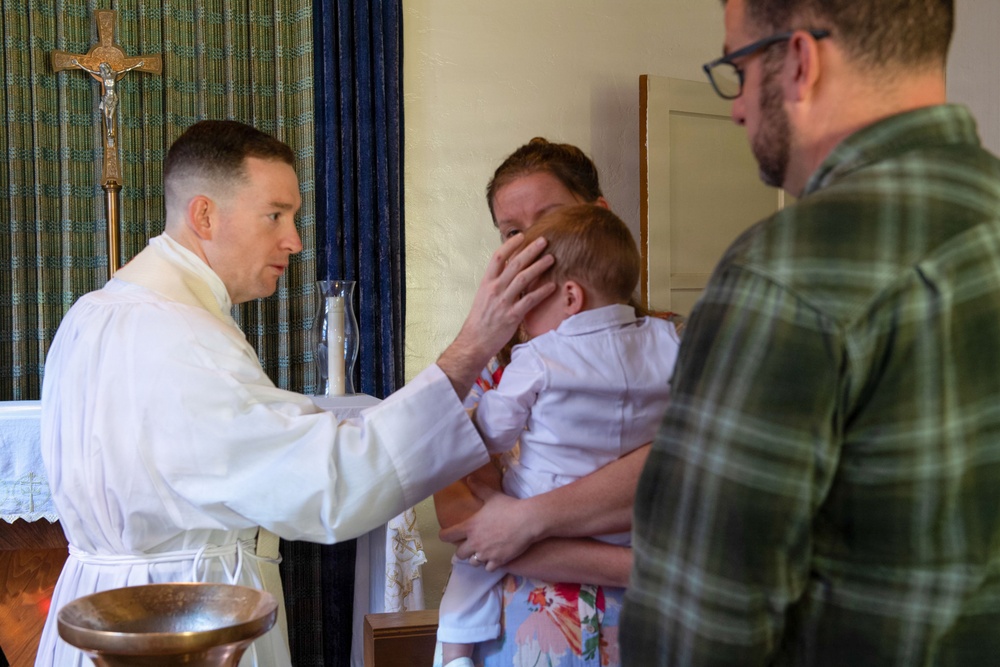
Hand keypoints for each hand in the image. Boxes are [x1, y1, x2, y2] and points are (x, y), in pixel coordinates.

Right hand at [437, 235, 554, 397]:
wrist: (474, 342)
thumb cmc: (480, 320)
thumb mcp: (483, 296)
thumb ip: (496, 283)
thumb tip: (509, 270)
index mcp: (486, 283)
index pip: (498, 257)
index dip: (510, 245)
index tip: (522, 236)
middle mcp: (494, 289)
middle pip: (515, 264)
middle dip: (530, 250)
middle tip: (544, 241)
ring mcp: (503, 302)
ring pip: (523, 279)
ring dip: (539, 267)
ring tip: (551, 259)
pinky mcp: (512, 316)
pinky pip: (530, 300)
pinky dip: (542, 292)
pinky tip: (552, 285)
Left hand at [439, 474, 540, 570]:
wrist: (527, 521)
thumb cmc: (508, 507)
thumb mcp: (492, 496)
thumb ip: (479, 489)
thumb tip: (469, 479)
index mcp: (470, 527)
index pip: (447, 536)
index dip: (445, 536)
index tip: (446, 535)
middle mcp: (474, 542)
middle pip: (459, 554)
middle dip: (463, 550)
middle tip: (469, 546)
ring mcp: (485, 553)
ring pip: (473, 563)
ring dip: (476, 558)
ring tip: (482, 553)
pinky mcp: (497, 561)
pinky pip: (487, 568)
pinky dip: (489, 565)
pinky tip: (494, 559)